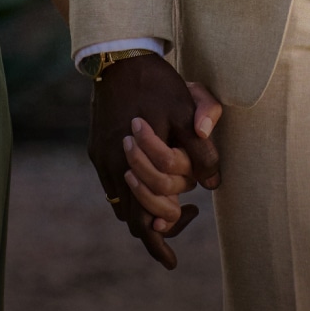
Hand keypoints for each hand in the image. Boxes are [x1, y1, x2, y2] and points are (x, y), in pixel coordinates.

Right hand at [88, 54, 221, 268]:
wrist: (121, 54)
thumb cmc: (158, 83)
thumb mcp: (186, 111)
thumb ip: (200, 150)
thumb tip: (214, 185)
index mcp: (132, 164)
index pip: (142, 221)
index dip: (161, 240)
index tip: (174, 256)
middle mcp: (111, 166)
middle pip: (129, 216)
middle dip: (155, 228)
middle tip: (184, 220)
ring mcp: (100, 156)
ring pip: (120, 200)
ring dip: (143, 207)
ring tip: (171, 201)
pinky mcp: (96, 145)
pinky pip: (112, 181)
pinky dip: (130, 188)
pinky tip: (150, 175)